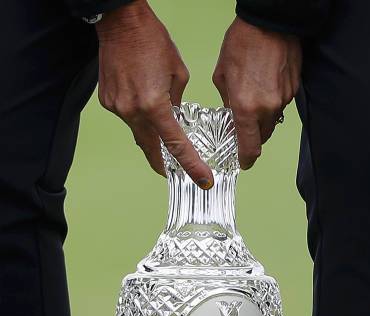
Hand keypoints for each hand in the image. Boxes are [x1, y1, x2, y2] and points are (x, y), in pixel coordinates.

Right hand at [96, 0, 212, 188]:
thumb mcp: (177, 73)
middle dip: (164, 163)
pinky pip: (127, 117)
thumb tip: (173, 118)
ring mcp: (117, 108)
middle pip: (151, 149)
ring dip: (150, 134)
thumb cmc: (152, 41)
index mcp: (154, 105)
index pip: (176, 145)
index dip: (191, 166)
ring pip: (138, 133)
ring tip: (159, 124)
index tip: (202, 180)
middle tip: (175, 172)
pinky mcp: (107, 102)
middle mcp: (133, 111)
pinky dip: (137, 116)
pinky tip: (142, 99)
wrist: (120, 21)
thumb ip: (176, 103)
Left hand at [213, 18, 301, 169]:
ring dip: (263, 119)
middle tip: (244, 131)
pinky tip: (265, 85)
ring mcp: (283, 99)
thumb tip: (232, 118)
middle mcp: (267, 108)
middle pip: (262, 138)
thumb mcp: (223, 75)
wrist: (271, 20)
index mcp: (245, 108)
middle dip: (253, 138)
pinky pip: (282, 105)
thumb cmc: (243, 42)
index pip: (250, 148)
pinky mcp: (294, 89)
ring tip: (254, 98)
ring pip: (272, 121)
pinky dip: (272, 102)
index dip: (246, 159)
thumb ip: (228, 102)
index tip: (243, 162)